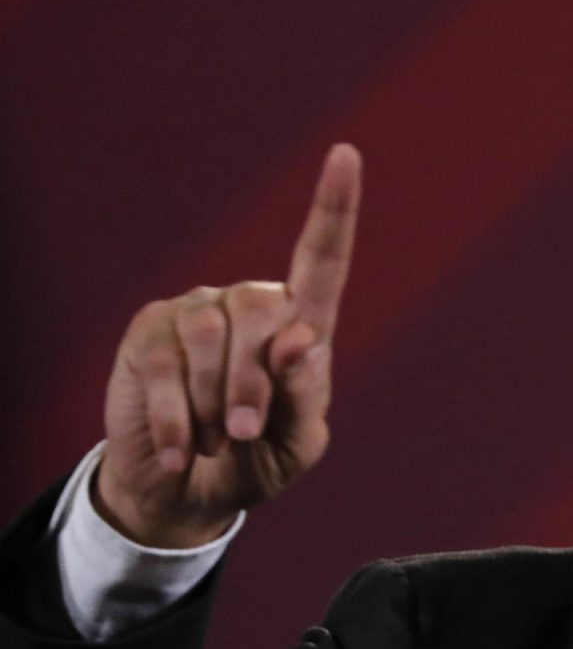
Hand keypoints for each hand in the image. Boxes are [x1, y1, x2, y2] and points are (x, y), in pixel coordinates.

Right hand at [96, 144, 361, 547]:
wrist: (190, 493)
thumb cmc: (257, 461)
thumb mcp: (296, 445)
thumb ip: (305, 398)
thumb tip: (296, 338)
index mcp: (301, 326)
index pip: (323, 261)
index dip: (334, 208)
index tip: (346, 155)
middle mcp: (249, 306)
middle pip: (262, 312)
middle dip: (253, 382)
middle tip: (244, 432)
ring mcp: (195, 312)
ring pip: (209, 338)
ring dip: (213, 405)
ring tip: (215, 441)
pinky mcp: (149, 332)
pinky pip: (165, 367)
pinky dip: (177, 422)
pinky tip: (182, 452)